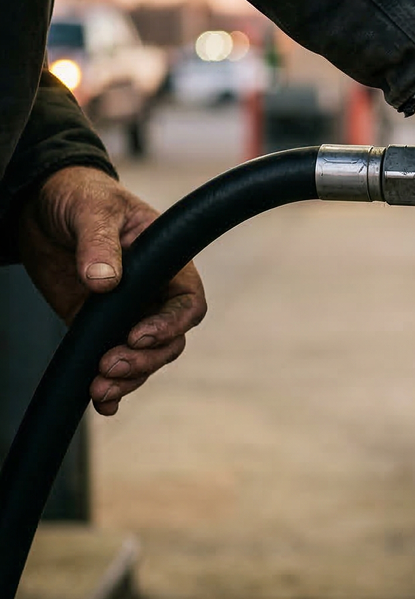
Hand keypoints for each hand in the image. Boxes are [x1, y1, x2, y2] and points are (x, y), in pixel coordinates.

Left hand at [18, 166, 206, 414]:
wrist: (43, 205)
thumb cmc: (82, 196)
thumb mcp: (93, 210)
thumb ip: (99, 244)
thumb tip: (104, 281)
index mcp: (168, 265)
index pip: (187, 305)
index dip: (169, 326)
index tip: (137, 336)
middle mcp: (154, 294)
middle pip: (169, 342)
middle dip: (143, 361)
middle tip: (108, 366)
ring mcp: (127, 314)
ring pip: (144, 360)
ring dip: (127, 379)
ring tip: (98, 388)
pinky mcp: (97, 327)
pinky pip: (114, 364)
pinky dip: (112, 388)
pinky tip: (101, 402)